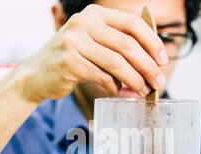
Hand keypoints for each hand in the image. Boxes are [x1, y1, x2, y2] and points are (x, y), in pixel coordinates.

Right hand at [18, 4, 168, 102]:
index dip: (153, 42)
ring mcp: (75, 41)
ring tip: (144, 91)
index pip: (132, 24)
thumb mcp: (93, 44)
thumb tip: (153, 63)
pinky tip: (118, 92)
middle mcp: (84, 23)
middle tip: (159, 82)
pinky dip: (114, 87)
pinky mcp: (70, 62)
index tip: (163, 60)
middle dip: (148, 66)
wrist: (36, 75)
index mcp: (94, 14)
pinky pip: (103, 77)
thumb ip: (117, 46)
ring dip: (135, 80)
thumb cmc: (71, 61)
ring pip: (117, 63)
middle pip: (128, 45)